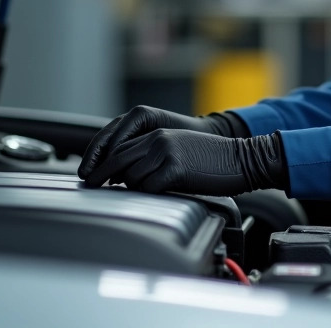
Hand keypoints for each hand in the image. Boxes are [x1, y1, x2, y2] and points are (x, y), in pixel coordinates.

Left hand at [80, 129, 286, 195]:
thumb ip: (154, 156)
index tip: (91, 175)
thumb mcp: (179, 150)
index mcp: (157, 134)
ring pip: (132, 177)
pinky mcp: (175, 168)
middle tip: (90, 186)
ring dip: (132, 188)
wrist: (241, 160)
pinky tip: (156, 196)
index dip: (103, 163)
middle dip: (101, 175)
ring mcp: (165, 152)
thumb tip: (128, 175)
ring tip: (140, 195)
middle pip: (118, 160)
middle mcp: (158, 140)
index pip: (120, 147)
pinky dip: (148, 195)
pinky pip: (149, 187)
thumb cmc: (212, 161)